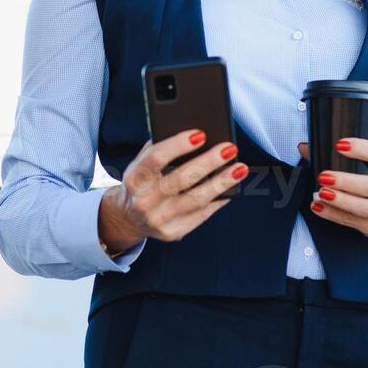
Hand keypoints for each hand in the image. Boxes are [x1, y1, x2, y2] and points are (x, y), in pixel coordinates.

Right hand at [98, 129, 246, 251]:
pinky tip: (231, 188)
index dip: (178, 145)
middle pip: (181, 179)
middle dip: (209, 162)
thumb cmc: (142, 181)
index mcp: (134, 178)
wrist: (128, 218)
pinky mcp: (172, 233)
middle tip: (230, 149)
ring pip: (196, 199)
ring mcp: (158, 220)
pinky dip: (218, 200)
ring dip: (222, 183)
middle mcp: (144, 201)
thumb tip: (195, 134)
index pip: (156, 158)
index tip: (201, 134)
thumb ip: (159, 148)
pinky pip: (201, 214)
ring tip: (240, 168)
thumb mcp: (140, 163)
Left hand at [297, 137, 367, 243]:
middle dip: (345, 182)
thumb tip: (304, 147)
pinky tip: (317, 206)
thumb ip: (342, 156)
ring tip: (320, 193)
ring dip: (339, 201)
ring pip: (361, 208)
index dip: (361, 148)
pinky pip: (352, 221)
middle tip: (323, 176)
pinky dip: (332, 215)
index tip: (339, 145)